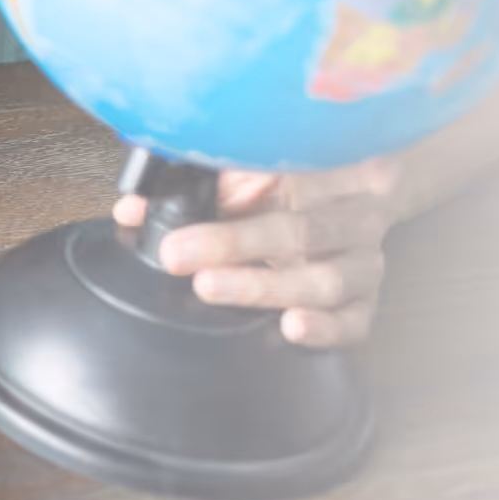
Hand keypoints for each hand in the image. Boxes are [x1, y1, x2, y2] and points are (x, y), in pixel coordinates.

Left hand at [114, 159, 401, 346]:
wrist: (367, 195)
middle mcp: (350, 215)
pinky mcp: (369, 300)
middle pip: (299, 231)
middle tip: (178, 256)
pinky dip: (330, 328)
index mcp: (322, 171)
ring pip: (329, 278)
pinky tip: (294, 328)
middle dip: (234, 245)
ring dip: (269, 286)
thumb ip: (193, 185)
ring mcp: (365, 260)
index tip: (177, 228)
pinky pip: (359, 320)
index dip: (231, 198)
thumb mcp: (248, 171)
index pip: (281, 181)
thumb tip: (129, 211)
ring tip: (218, 289)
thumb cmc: (294, 183)